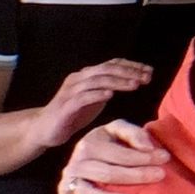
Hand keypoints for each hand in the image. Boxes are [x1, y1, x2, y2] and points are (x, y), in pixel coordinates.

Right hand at [29, 60, 151, 154]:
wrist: (44, 129)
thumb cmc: (73, 114)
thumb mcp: (95, 98)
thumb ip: (110, 88)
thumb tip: (135, 80)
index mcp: (87, 76)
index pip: (111, 64)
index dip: (131, 65)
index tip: (150, 70)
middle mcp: (78, 79)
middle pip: (106, 69)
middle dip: (128, 72)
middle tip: (147, 77)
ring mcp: (70, 92)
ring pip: (96, 81)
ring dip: (117, 81)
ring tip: (135, 84)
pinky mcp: (65, 106)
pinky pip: (82, 97)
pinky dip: (97, 95)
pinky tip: (110, 95)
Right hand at [57, 119, 169, 193]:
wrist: (85, 149)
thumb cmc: (108, 142)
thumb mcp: (118, 129)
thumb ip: (133, 133)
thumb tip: (148, 147)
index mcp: (90, 144)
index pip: (121, 155)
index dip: (145, 157)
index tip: (165, 158)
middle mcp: (78, 161)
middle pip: (109, 174)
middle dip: (137, 175)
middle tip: (160, 175)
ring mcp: (70, 179)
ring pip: (89, 192)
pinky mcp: (64, 192)